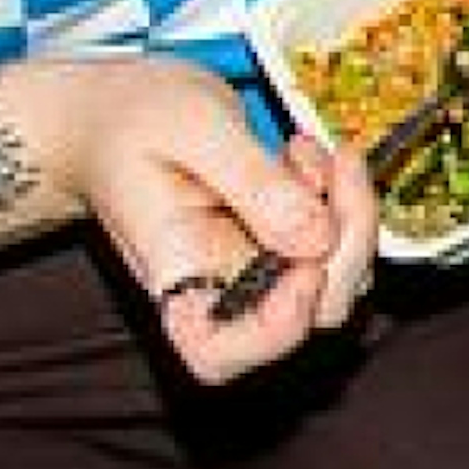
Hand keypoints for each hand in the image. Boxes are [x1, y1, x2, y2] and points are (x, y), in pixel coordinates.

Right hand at [69, 56, 375, 382]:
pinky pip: (337, 241)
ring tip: (306, 150)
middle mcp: (220, 284)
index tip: (305, 268)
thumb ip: (252, 182)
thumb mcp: (191, 127)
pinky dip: (344, 197)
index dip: (276, 331)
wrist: (117, 113)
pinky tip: (307, 154)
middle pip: (308, 316)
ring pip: (337, 279)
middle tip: (334, 167)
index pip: (218, 355)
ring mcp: (256, 265)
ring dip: (350, 213)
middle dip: (348, 244)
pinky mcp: (283, 240)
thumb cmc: (134, 120)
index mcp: (174, 275)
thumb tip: (317, 238)